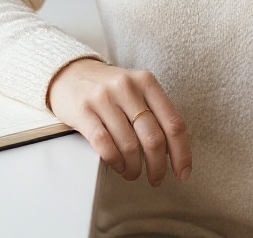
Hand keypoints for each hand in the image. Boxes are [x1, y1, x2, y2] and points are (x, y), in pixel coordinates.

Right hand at [48, 58, 191, 185]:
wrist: (69, 73)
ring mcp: (104, 98)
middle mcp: (127, 87)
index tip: (183, 173)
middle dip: (157, 166)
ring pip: (129, 145)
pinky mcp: (83, 110)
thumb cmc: (108, 88)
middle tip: (156, 178)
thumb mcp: (136, 90)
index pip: (174, 123)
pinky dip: (115, 161)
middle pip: (153, 138)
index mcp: (147, 82)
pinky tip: (118, 165)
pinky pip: (105, 144)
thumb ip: (155, 112)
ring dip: (134, 167)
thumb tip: (173, 151)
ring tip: (132, 172)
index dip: (181, 153)